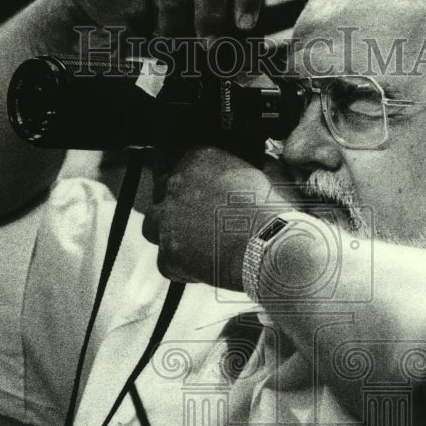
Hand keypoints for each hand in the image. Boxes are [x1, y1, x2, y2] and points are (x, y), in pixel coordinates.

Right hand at [48, 0, 263, 46]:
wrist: (96, 23)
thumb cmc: (153, 27)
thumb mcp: (194, 40)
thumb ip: (224, 49)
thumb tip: (255, 68)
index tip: (243, 26)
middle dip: (212, 17)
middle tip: (207, 46)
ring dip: (175, 30)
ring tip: (166, 46)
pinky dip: (148, 27)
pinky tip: (140, 33)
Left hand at [142, 147, 273, 288]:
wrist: (271, 247)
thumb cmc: (272, 211)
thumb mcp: (260, 173)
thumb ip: (240, 169)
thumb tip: (255, 167)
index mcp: (198, 157)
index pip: (176, 162)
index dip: (188, 183)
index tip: (199, 196)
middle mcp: (175, 183)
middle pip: (161, 192)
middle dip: (177, 207)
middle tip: (200, 223)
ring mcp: (167, 219)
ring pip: (153, 225)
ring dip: (170, 234)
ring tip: (197, 245)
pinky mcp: (168, 252)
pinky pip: (165, 261)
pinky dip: (181, 268)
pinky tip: (204, 267)